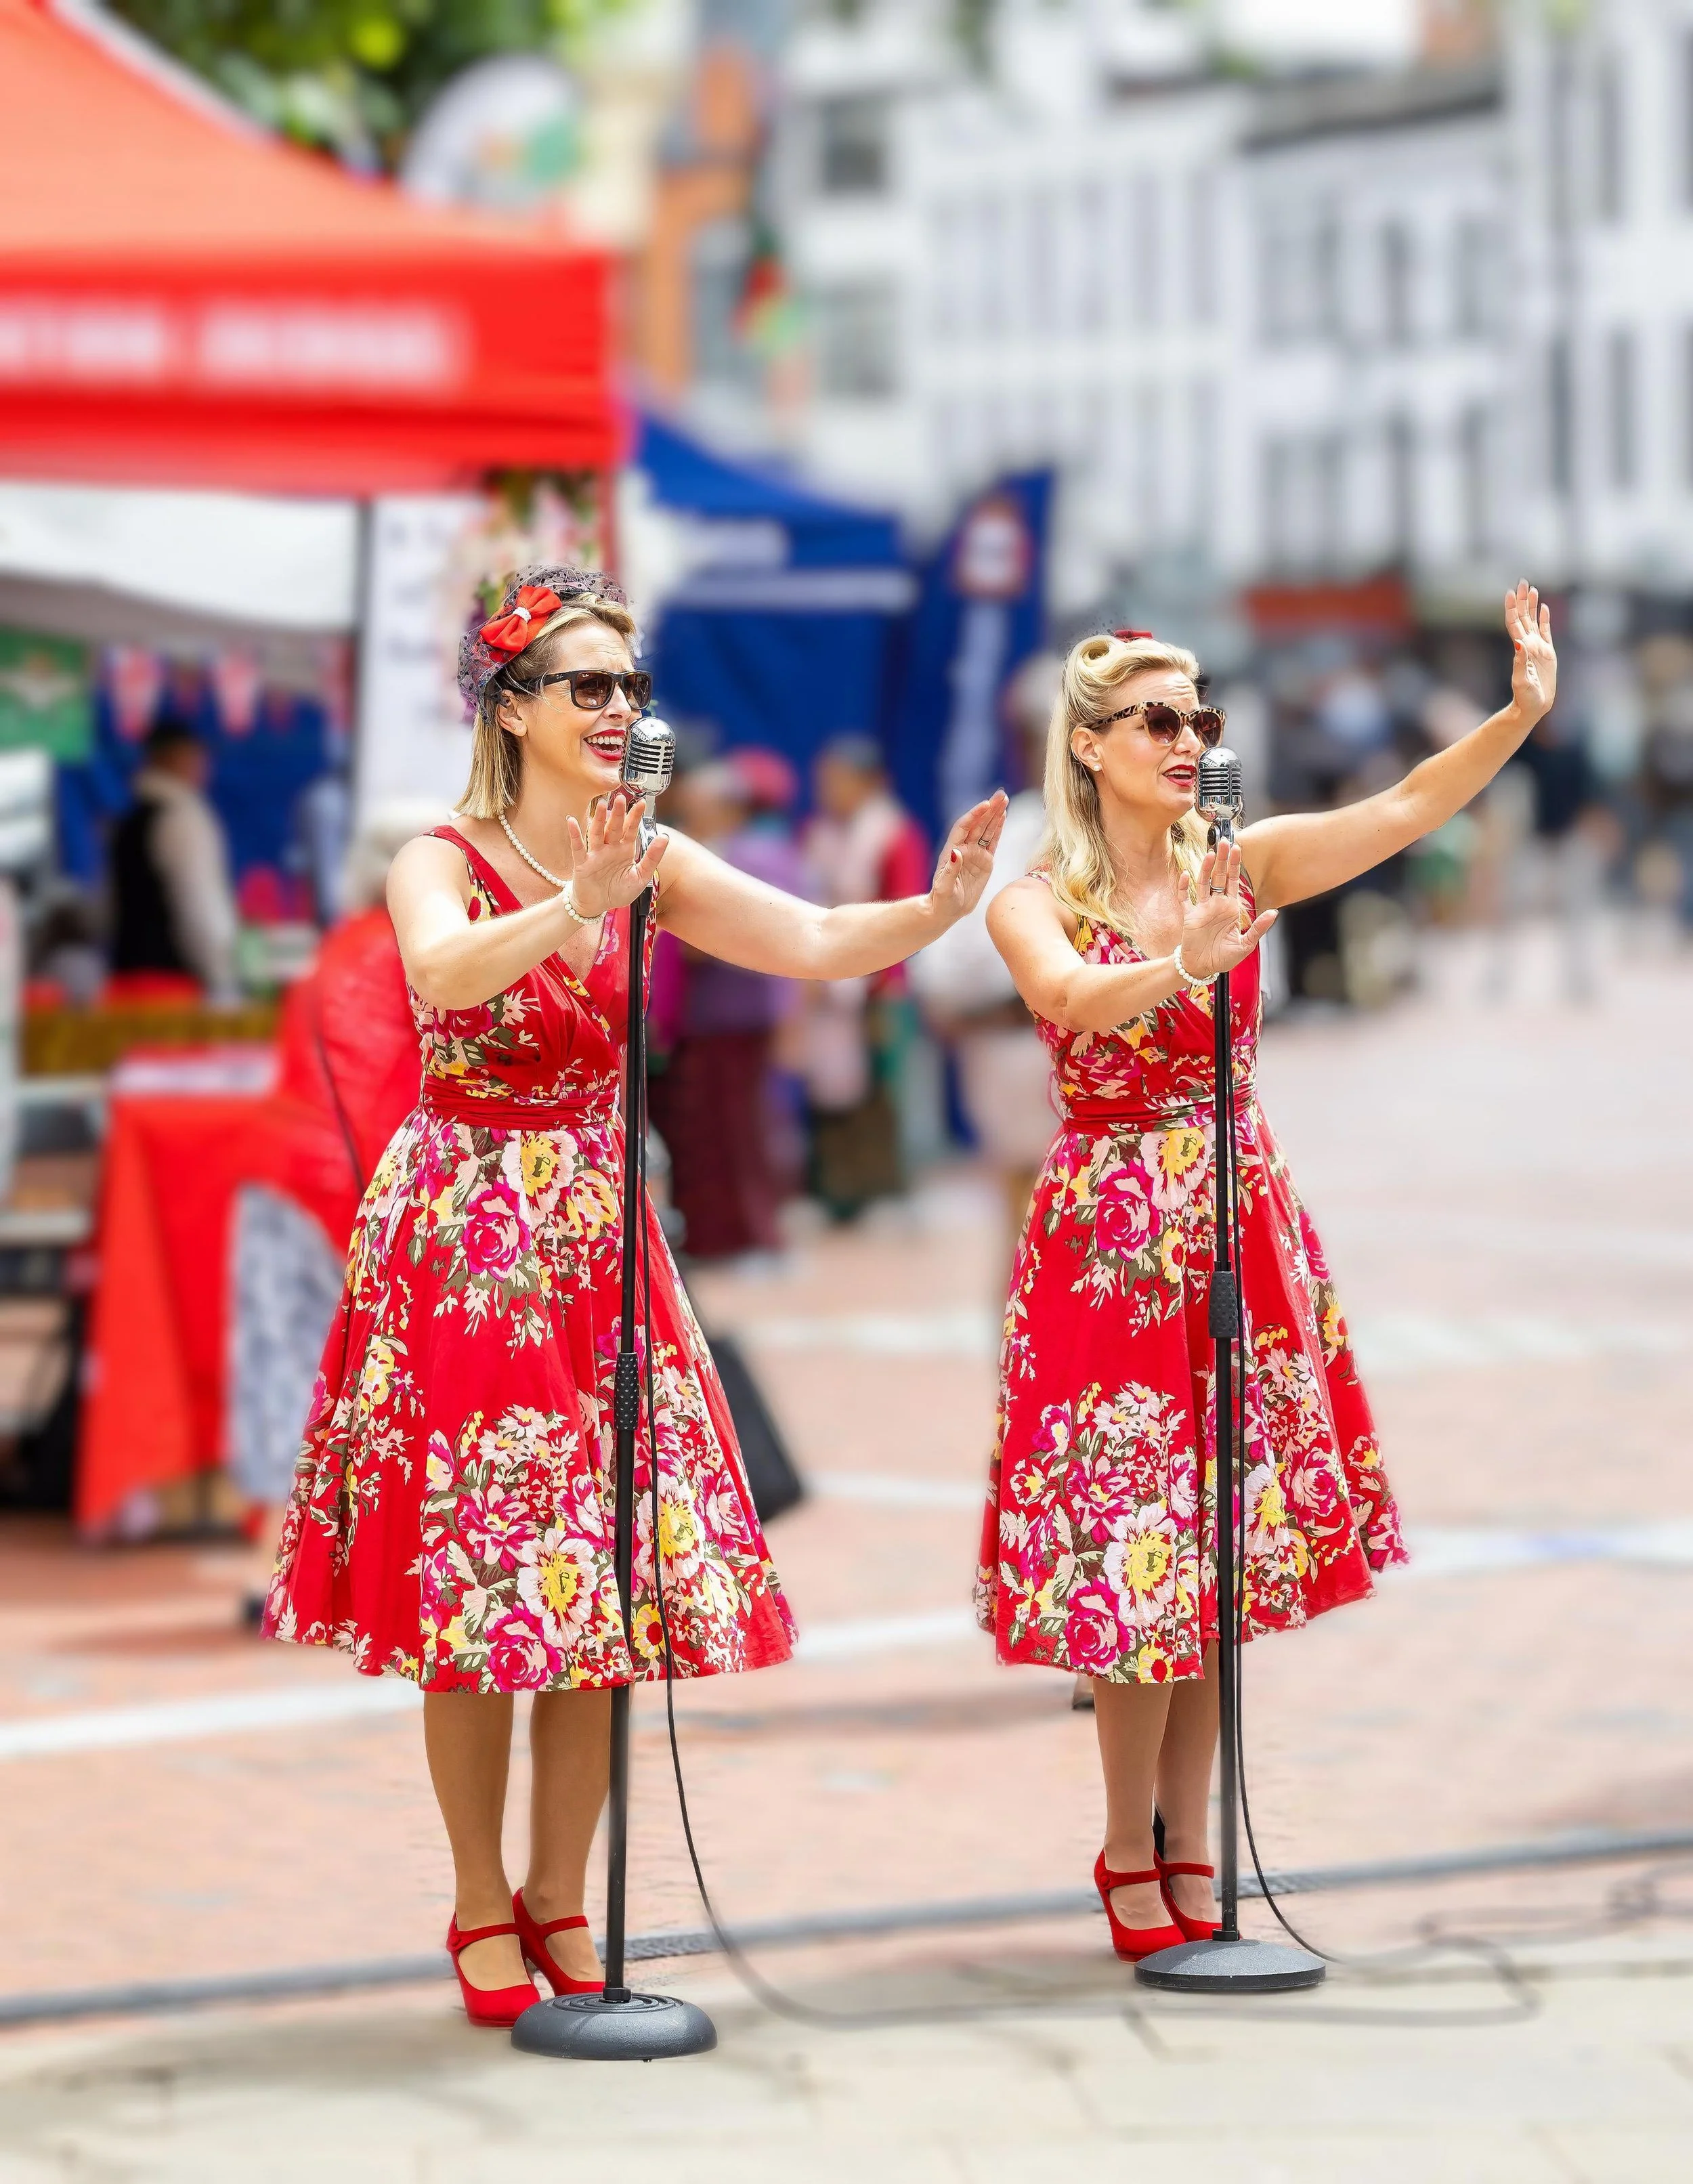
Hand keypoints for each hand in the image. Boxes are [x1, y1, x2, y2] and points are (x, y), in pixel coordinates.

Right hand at [564, 791, 667, 919]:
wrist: (598, 906)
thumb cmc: (618, 891)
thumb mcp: (641, 877)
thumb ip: (653, 858)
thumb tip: (665, 837)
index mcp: (625, 850)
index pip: (631, 829)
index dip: (635, 817)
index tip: (642, 803)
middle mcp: (610, 848)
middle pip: (614, 827)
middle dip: (618, 813)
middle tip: (621, 797)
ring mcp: (595, 854)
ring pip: (597, 833)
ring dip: (599, 819)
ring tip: (602, 804)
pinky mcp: (582, 863)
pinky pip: (578, 847)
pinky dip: (575, 835)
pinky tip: (572, 821)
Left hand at [928, 791, 1009, 923]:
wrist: (946, 910)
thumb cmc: (942, 900)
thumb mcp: (944, 887)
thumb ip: (951, 869)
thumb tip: (957, 852)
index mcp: (952, 851)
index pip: (964, 827)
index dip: (975, 815)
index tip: (986, 804)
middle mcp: (964, 848)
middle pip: (978, 824)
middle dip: (989, 808)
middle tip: (1001, 794)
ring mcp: (975, 854)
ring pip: (986, 830)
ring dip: (995, 815)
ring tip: (1004, 799)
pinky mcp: (985, 861)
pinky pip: (993, 842)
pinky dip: (998, 829)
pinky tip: (1003, 816)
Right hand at [1179, 841, 1276, 979]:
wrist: (1203, 968)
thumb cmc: (1224, 958)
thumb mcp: (1246, 944)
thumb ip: (1259, 928)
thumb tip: (1274, 912)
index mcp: (1231, 909)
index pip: (1235, 881)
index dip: (1236, 865)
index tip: (1238, 849)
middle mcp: (1217, 905)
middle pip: (1219, 877)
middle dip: (1223, 860)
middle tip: (1225, 842)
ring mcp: (1202, 909)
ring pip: (1203, 883)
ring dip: (1206, 868)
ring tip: (1211, 853)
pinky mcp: (1189, 916)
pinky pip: (1184, 898)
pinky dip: (1183, 887)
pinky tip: (1186, 875)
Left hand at [1506, 579, 1556, 723]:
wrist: (1533, 707)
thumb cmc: (1526, 698)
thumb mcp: (1522, 682)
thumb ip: (1520, 663)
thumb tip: (1519, 643)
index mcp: (1521, 649)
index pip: (1514, 623)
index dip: (1512, 608)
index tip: (1510, 592)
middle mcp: (1528, 645)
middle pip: (1523, 617)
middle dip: (1522, 599)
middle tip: (1522, 582)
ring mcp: (1537, 648)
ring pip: (1534, 621)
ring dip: (1532, 605)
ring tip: (1532, 589)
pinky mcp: (1547, 653)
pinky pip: (1546, 631)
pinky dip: (1544, 618)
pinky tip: (1544, 608)